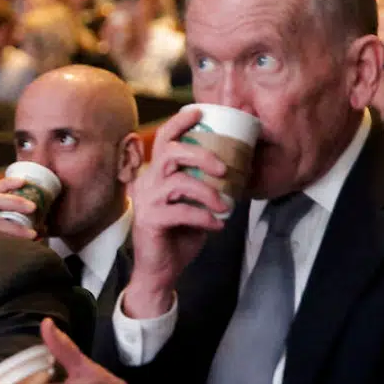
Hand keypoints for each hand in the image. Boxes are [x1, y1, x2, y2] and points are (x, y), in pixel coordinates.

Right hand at [125, 107, 230, 317]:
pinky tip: (217, 225)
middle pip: (170, 153)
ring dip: (208, 192)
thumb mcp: (193, 204)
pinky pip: (182, 212)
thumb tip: (237, 169)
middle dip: (201, 155)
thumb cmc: (178, 235)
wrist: (160, 270)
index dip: (180, 123)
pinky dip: (205, 218)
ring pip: (178, 182)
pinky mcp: (150, 221)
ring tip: (225, 205)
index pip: (164, 140)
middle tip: (224, 168)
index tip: (200, 112)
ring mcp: (146, 201)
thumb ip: (204, 185)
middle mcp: (147, 183)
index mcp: (156, 174)